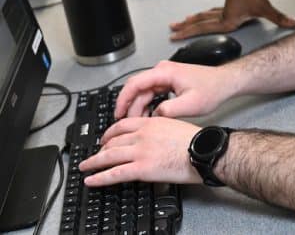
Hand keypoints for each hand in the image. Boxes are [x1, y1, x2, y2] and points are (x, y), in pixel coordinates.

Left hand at [79, 116, 200, 186]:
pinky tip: (92, 180)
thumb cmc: (194, 141)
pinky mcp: (142, 168)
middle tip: (93, 155)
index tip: (105, 138)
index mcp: (151, 122)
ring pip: (109, 155)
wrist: (201, 151)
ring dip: (94, 162)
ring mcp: (140, 151)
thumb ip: (158, 129)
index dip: (109, 132)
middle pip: (113, 140)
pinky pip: (115, 173)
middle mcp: (142, 134)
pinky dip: (100, 177)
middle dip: (100, 149)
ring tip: (85, 167)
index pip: (122, 125)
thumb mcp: (173, 125)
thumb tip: (152, 138)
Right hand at [113, 61, 230, 119]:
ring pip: (143, 92)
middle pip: (137, 88)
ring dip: (139, 108)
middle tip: (125, 124)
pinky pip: (151, 93)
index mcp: (165, 72)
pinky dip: (147, 105)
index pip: (135, 83)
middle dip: (129, 106)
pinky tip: (148, 118)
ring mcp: (165, 75)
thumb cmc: (212, 89)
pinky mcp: (168, 82)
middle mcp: (163, 71)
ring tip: (138, 125)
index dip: (123, 99)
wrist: (224, 82)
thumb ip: (169, 111)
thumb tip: (153, 117)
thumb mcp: (190, 104)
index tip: (117, 113)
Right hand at [169, 0, 294, 39]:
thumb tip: (294, 23)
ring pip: (204, 15)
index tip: (176, 37)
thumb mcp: (265, 7)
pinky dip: (205, 14)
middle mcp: (223, 13)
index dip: (188, 33)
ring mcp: (225, 5)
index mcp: (228, 19)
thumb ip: (280, 17)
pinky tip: (205, 14)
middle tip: (172, 31)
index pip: (204, 29)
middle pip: (200, 22)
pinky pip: (213, 10)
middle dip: (185, 28)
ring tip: (182, 23)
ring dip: (193, 20)